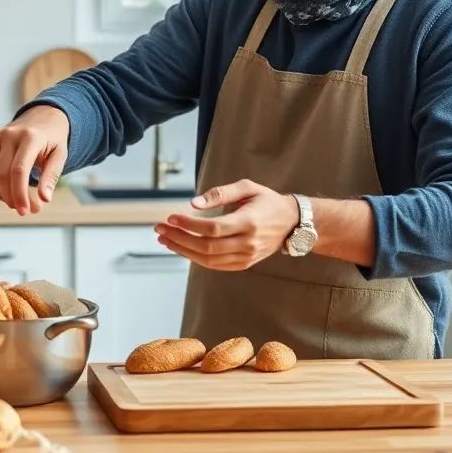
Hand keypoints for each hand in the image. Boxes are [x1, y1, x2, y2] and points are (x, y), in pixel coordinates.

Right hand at [0, 105, 69, 215]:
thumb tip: (44, 199)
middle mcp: (9, 135)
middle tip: (24, 210)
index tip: (26, 211)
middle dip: (11, 197)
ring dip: (0, 195)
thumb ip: (51, 176)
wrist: (41, 117)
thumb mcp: (60, 155)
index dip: (20, 193)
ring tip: (16, 202)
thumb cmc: (52, 140)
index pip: (19, 170)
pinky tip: (6, 193)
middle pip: (2, 174)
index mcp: (30, 137)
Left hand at [155, 180, 299, 270]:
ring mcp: (246, 257)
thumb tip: (193, 203)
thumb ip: (220, 193)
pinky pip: (215, 265)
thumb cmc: (267, 201)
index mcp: (249, 222)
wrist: (291, 223)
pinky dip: (195, 258)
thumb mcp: (247, 187)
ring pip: (208, 259)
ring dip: (183, 250)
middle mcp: (247, 243)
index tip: (170, 218)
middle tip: (160, 229)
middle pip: (206, 246)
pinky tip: (182, 248)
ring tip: (165, 240)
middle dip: (179, 238)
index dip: (188, 225)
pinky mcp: (244, 264)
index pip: (212, 228)